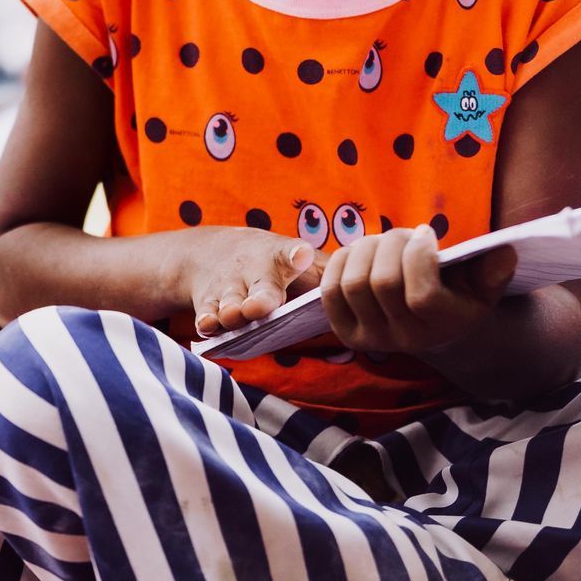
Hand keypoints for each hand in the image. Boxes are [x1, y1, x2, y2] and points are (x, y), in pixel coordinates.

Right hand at [183, 228, 324, 339]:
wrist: (212, 252)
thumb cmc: (270, 265)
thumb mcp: (295, 259)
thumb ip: (327, 276)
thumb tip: (375, 296)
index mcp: (282, 260)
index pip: (291, 254)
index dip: (296, 255)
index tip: (300, 255)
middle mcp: (254, 272)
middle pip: (260, 289)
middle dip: (258, 300)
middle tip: (257, 309)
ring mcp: (229, 288)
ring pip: (230, 304)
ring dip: (231, 312)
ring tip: (232, 318)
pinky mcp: (206, 301)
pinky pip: (206, 315)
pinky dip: (207, 322)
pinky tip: (209, 328)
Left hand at [321, 224, 515, 355]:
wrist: (435, 327)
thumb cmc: (461, 295)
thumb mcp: (485, 284)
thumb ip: (494, 270)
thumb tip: (504, 254)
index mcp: (443, 327)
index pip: (420, 295)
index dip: (418, 255)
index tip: (427, 234)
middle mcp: (406, 340)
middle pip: (381, 283)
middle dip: (392, 243)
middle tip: (405, 233)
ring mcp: (372, 340)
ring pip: (353, 284)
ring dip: (366, 248)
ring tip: (384, 242)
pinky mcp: (347, 333)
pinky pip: (331, 292)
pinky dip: (341, 262)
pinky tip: (361, 253)